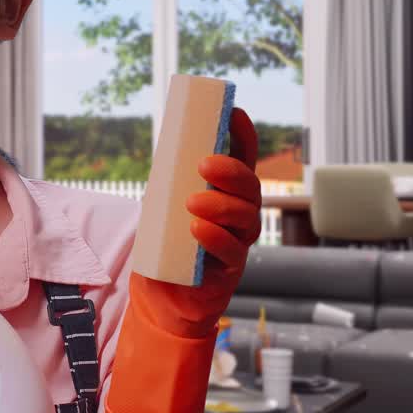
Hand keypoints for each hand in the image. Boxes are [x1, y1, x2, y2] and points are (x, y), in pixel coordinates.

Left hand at [131, 106, 262, 337]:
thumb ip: (168, 185)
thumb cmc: (164, 248)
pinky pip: (231, 251)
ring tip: (193, 202)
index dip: (242, 136)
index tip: (234, 112)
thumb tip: (164, 153)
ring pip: (247, 218)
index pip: (242, 159)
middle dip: (232, 171)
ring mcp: (238, 242)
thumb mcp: (162, 209)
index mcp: (224, 194)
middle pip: (250, 187)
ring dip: (222, 205)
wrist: (162, 300)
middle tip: (204, 164)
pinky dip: (214, 238)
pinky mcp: (230, 270)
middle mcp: (239, 215)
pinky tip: (196, 229)